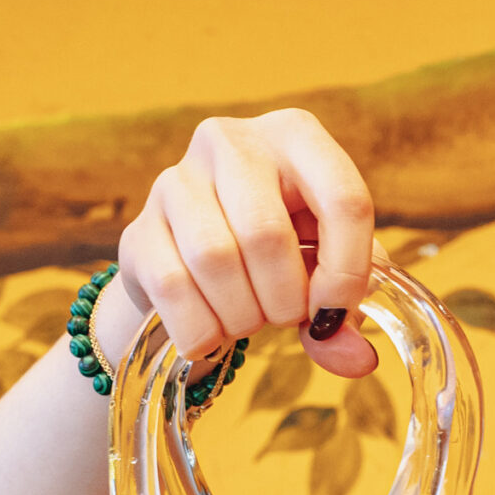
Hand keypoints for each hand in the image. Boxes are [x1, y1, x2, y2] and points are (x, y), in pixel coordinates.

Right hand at [115, 109, 379, 377]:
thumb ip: (347, 312)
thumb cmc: (283, 257)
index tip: (334, 311)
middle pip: (266, 234)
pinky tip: (211, 333)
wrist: (200, 267)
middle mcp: (230, 141)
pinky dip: (201, 329)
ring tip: (249, 320)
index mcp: (295, 136)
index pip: (344, 199)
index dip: (347, 272)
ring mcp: (175, 180)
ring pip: (214, 259)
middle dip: (284, 299)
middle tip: (285, 315)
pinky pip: (172, 287)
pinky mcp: (138, 228)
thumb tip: (357, 359)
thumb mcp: (327, 271)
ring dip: (242, 315)